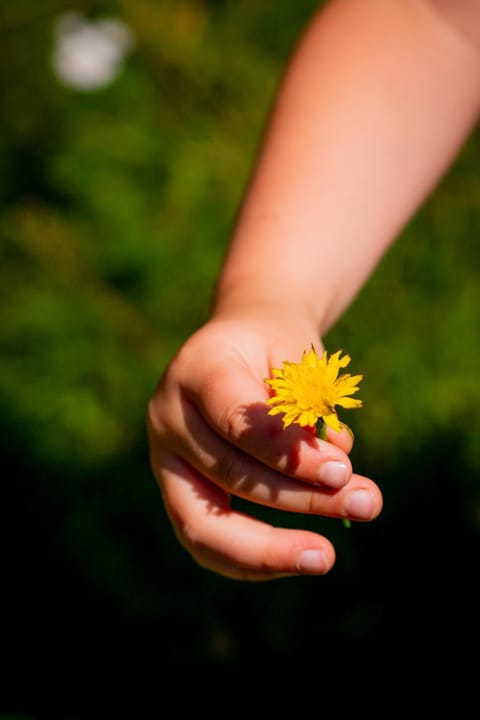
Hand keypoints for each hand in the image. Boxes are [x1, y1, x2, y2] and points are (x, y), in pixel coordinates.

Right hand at [147, 310, 382, 580]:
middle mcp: (168, 417)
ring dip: (272, 547)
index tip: (343, 471)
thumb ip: (311, 410)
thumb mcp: (296, 358)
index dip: (288, 453)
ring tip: (326, 557)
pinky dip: (251, 560)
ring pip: (205, 522)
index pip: (236, 421)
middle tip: (366, 504)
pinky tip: (297, 560)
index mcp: (195, 370)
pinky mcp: (175, 491)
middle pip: (228, 474)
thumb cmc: (273, 349)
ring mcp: (164, 459)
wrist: (235, 346)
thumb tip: (336, 473)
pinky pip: (204, 541)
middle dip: (300, 499)